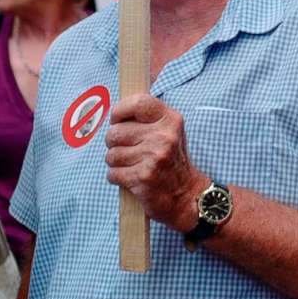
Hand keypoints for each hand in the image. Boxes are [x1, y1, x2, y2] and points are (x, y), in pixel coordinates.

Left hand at [106, 93, 205, 233]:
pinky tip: (130, 177)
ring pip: (111, 155)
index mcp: (170, 120)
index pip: (138, 103)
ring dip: (116, 163)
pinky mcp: (143, 178)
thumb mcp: (169, 132)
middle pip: (115, 132)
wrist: (186, 195)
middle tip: (127, 150)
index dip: (120, 111)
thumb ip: (147, 117)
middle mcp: (164, 137)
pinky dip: (117, 177)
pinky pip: (112, 173)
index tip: (117, 120)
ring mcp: (154, 157)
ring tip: (131, 165)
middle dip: (114, 143)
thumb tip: (119, 107)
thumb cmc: (171, 160)